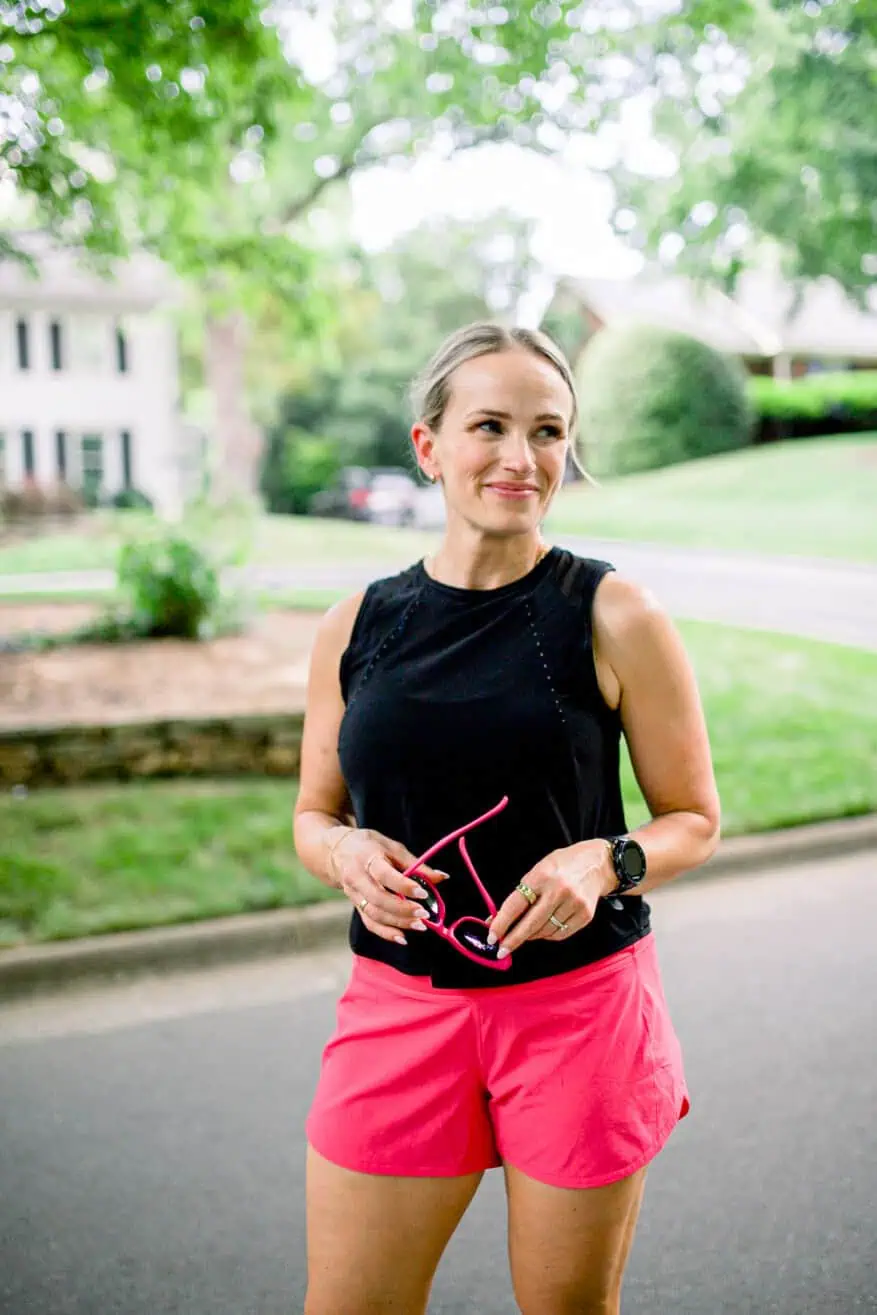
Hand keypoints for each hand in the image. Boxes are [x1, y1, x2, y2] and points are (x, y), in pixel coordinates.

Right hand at [327, 827, 447, 946]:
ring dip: (398, 923)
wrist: (339, 852)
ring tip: (419, 925)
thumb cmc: (371, 847)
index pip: (385, 875)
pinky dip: (386, 933)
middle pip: (378, 899)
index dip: (404, 886)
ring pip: (374, 914)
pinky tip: (402, 937)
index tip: (423, 893)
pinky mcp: (355, 905)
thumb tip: (442, 877)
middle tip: (424, 914)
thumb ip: (416, 865)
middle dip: (402, 909)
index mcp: (367, 858)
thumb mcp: (393, 848)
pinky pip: (369, 923)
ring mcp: (354, 894)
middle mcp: (357, 878)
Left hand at [487, 839, 615, 958]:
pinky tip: (544, 928)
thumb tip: (497, 919)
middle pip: (531, 924)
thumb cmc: (562, 866)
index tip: (491, 937)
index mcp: (542, 876)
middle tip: (501, 950)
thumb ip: (520, 895)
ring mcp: (574, 903)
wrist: (598, 864)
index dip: (502, 923)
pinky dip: (548, 935)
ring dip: (531, 936)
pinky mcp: (585, 915)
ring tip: (525, 932)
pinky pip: (560, 933)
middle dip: (513, 940)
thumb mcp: (538, 870)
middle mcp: (559, 890)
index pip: (516, 904)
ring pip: (545, 931)